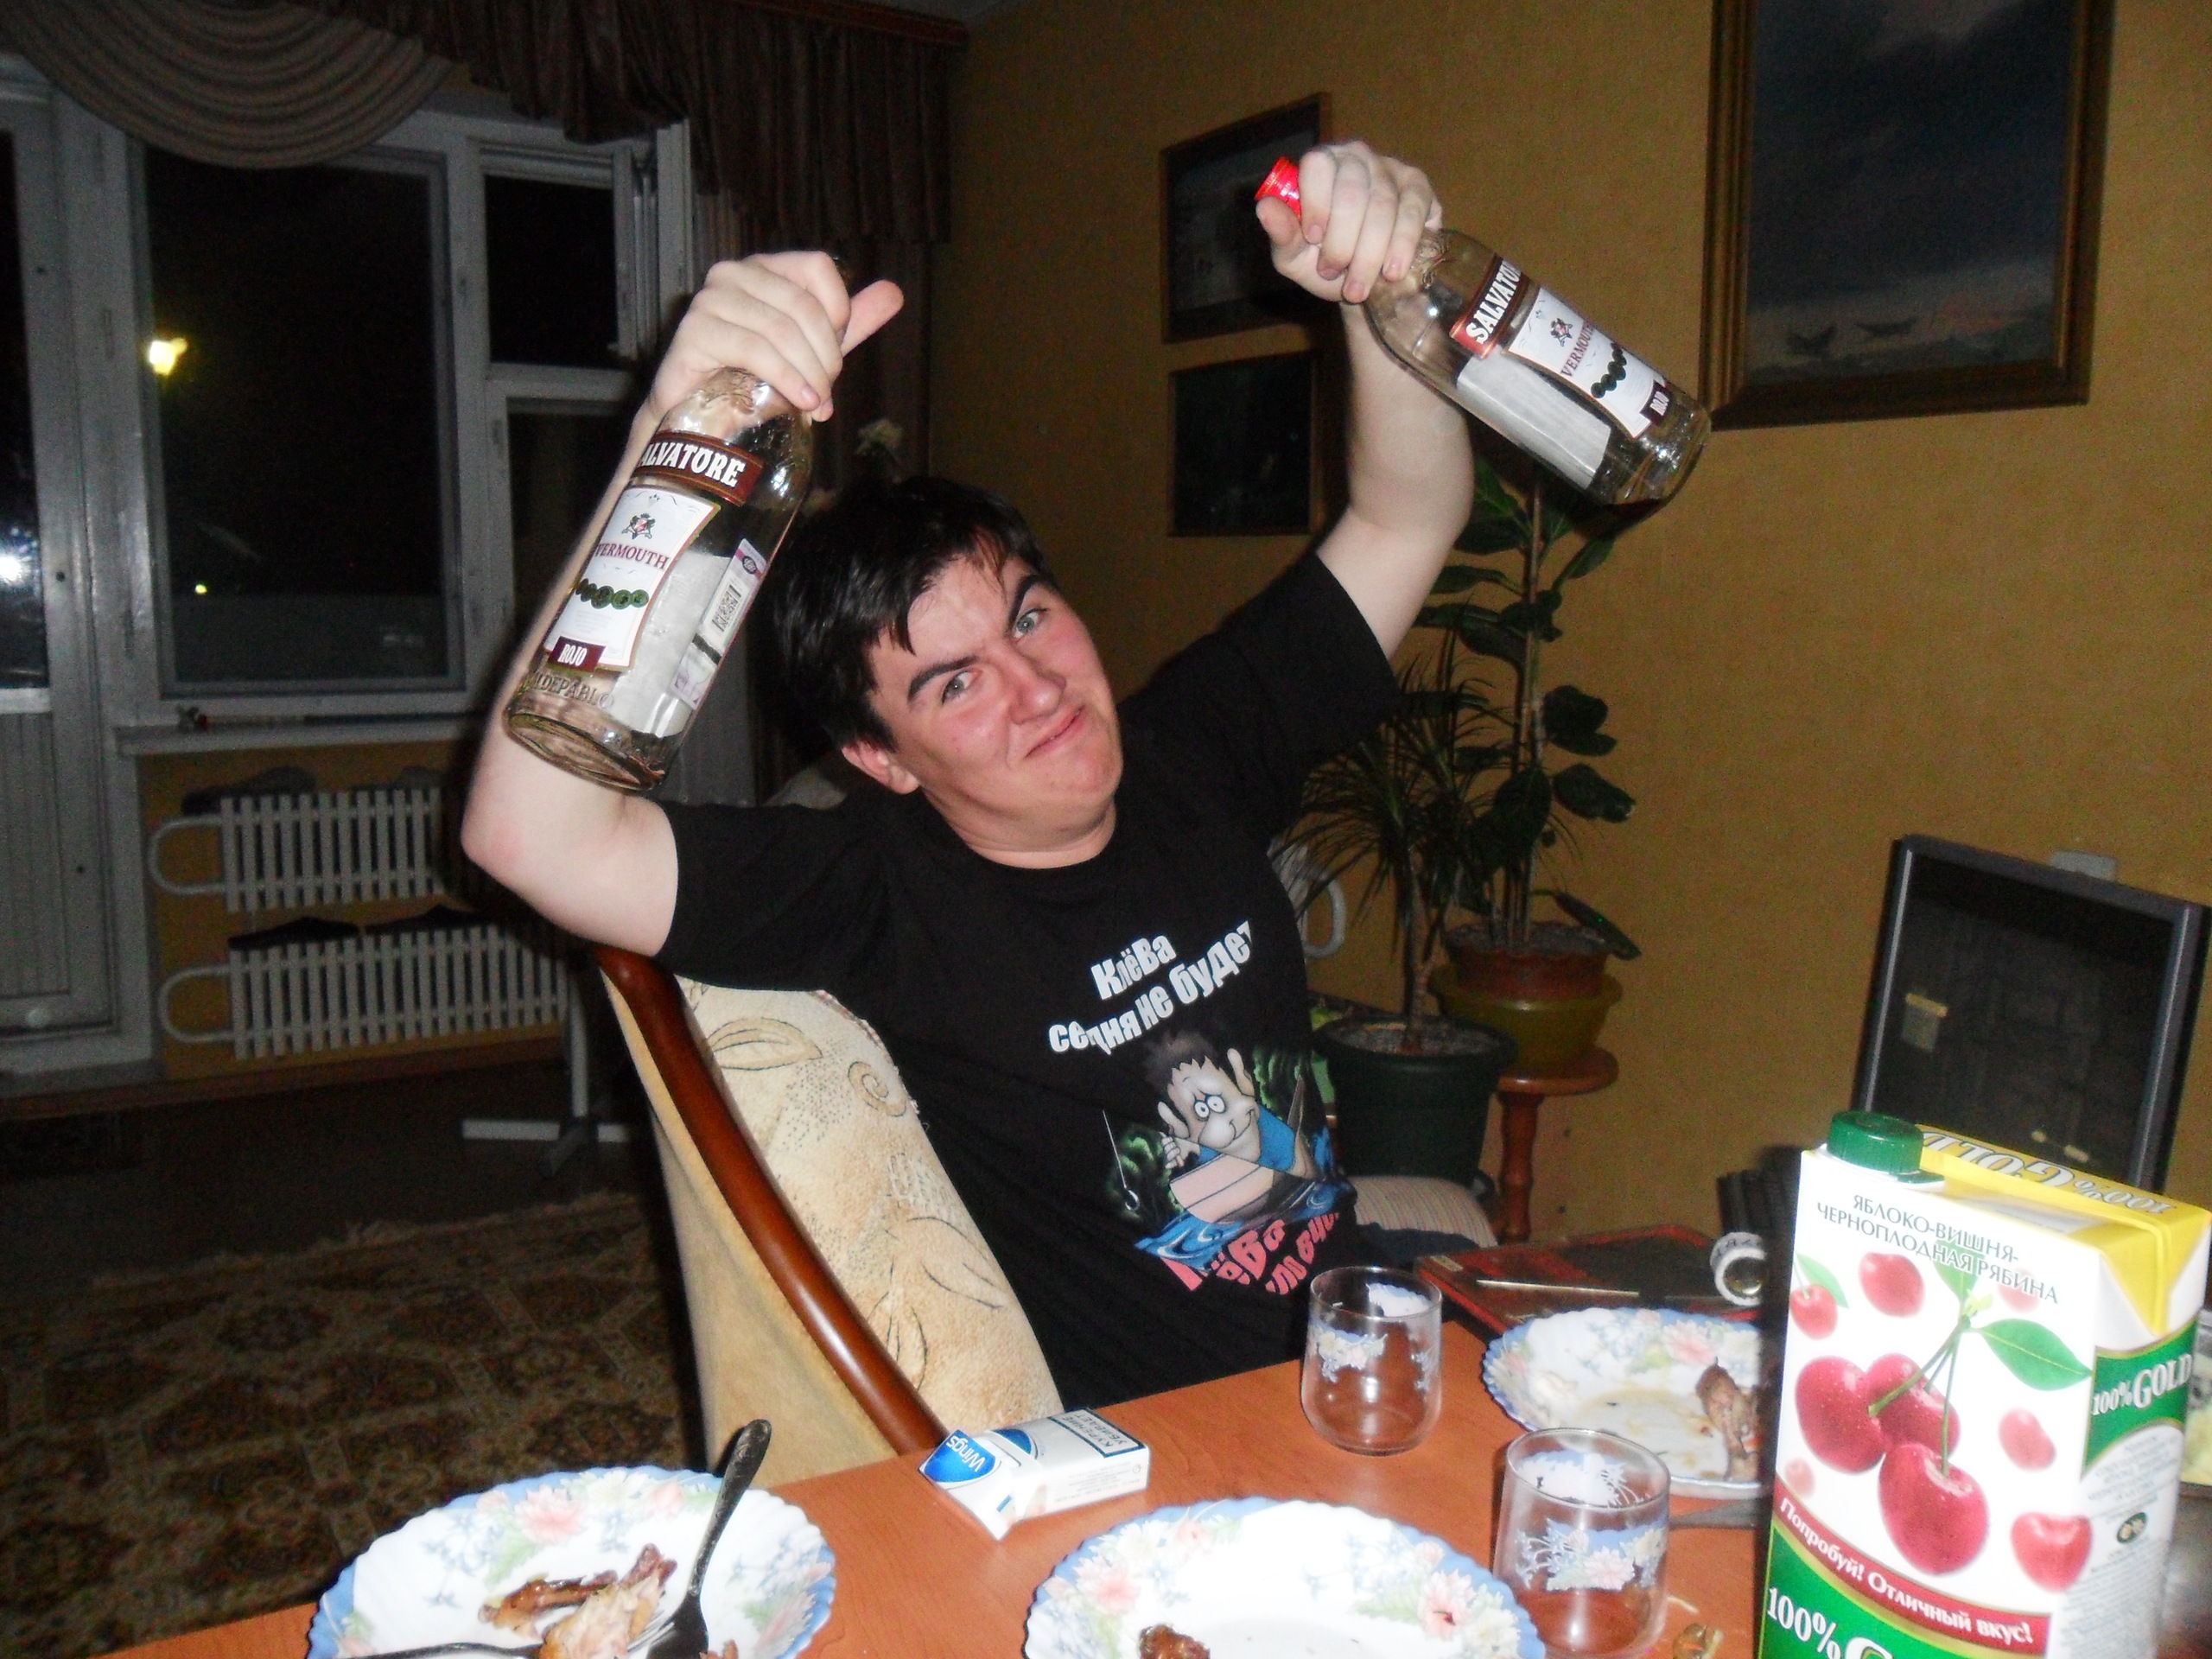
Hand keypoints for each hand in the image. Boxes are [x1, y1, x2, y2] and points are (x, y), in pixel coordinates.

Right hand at [645, 252, 905, 424]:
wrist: (702, 420)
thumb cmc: (754, 380)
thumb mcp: (811, 350)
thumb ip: (849, 323)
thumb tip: (894, 292)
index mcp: (764, 268)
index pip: (817, 267)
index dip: (838, 312)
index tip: (837, 355)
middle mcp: (734, 273)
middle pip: (802, 304)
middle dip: (825, 354)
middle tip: (826, 390)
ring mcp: (710, 299)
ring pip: (781, 328)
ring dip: (808, 372)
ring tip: (814, 403)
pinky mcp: (694, 331)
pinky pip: (754, 349)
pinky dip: (785, 378)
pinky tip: (800, 402)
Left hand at [1254, 142, 1440, 305]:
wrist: (1366, 284)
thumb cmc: (1323, 263)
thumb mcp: (1294, 257)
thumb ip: (1282, 234)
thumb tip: (1264, 207)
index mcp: (1321, 164)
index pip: (1317, 165)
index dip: (1316, 202)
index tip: (1313, 239)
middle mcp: (1356, 157)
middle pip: (1351, 191)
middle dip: (1341, 242)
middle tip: (1333, 273)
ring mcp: (1390, 169)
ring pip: (1382, 205)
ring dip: (1369, 253)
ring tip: (1358, 288)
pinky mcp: (1418, 188)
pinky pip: (1412, 210)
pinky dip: (1402, 245)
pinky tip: (1392, 272)